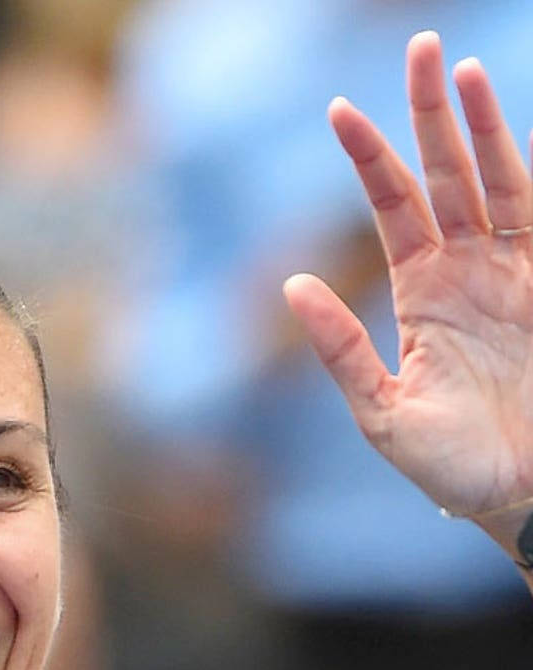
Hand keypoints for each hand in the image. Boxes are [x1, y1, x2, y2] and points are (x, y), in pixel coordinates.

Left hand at [284, 32, 532, 529]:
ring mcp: (511, 272)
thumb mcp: (381, 409)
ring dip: (474, 124)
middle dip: (428, 114)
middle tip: (418, 46)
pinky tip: (498, 125)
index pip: (391, 209)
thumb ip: (340, 349)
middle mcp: (464, 272)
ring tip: (454, 65)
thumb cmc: (451, 465)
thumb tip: (291, 284)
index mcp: (419, 296)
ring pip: (491, 179)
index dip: (370, 159)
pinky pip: (532, 209)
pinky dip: (516, 164)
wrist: (519, 493)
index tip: (339, 110)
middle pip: (443, 176)